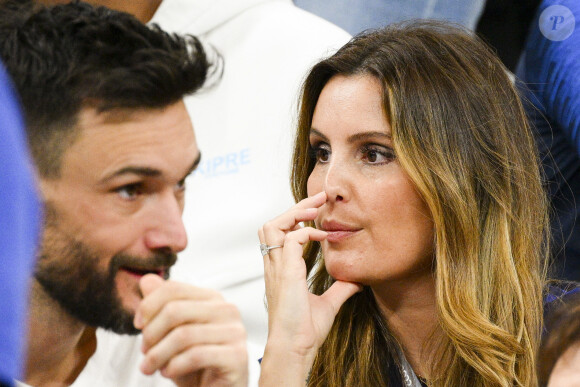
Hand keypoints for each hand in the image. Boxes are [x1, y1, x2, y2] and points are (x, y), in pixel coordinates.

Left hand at [134, 275, 247, 386]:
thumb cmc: (195, 365)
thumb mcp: (171, 333)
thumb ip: (161, 305)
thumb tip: (147, 280)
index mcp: (212, 299)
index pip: (174, 289)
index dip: (148, 306)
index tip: (138, 325)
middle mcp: (227, 310)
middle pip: (175, 309)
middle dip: (151, 333)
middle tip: (144, 352)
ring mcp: (235, 332)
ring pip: (183, 334)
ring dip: (158, 354)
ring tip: (151, 367)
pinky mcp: (237, 356)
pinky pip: (196, 355)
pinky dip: (174, 366)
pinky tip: (169, 373)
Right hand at [258, 191, 360, 384]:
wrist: (295, 348)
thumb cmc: (304, 331)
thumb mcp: (328, 303)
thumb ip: (340, 289)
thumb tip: (356, 281)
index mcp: (280, 270)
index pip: (279, 233)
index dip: (295, 219)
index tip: (318, 213)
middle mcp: (274, 265)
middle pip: (271, 223)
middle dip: (293, 208)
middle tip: (318, 198)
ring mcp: (277, 268)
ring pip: (272, 225)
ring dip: (294, 214)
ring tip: (315, 209)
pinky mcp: (286, 272)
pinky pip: (290, 239)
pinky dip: (306, 232)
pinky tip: (322, 236)